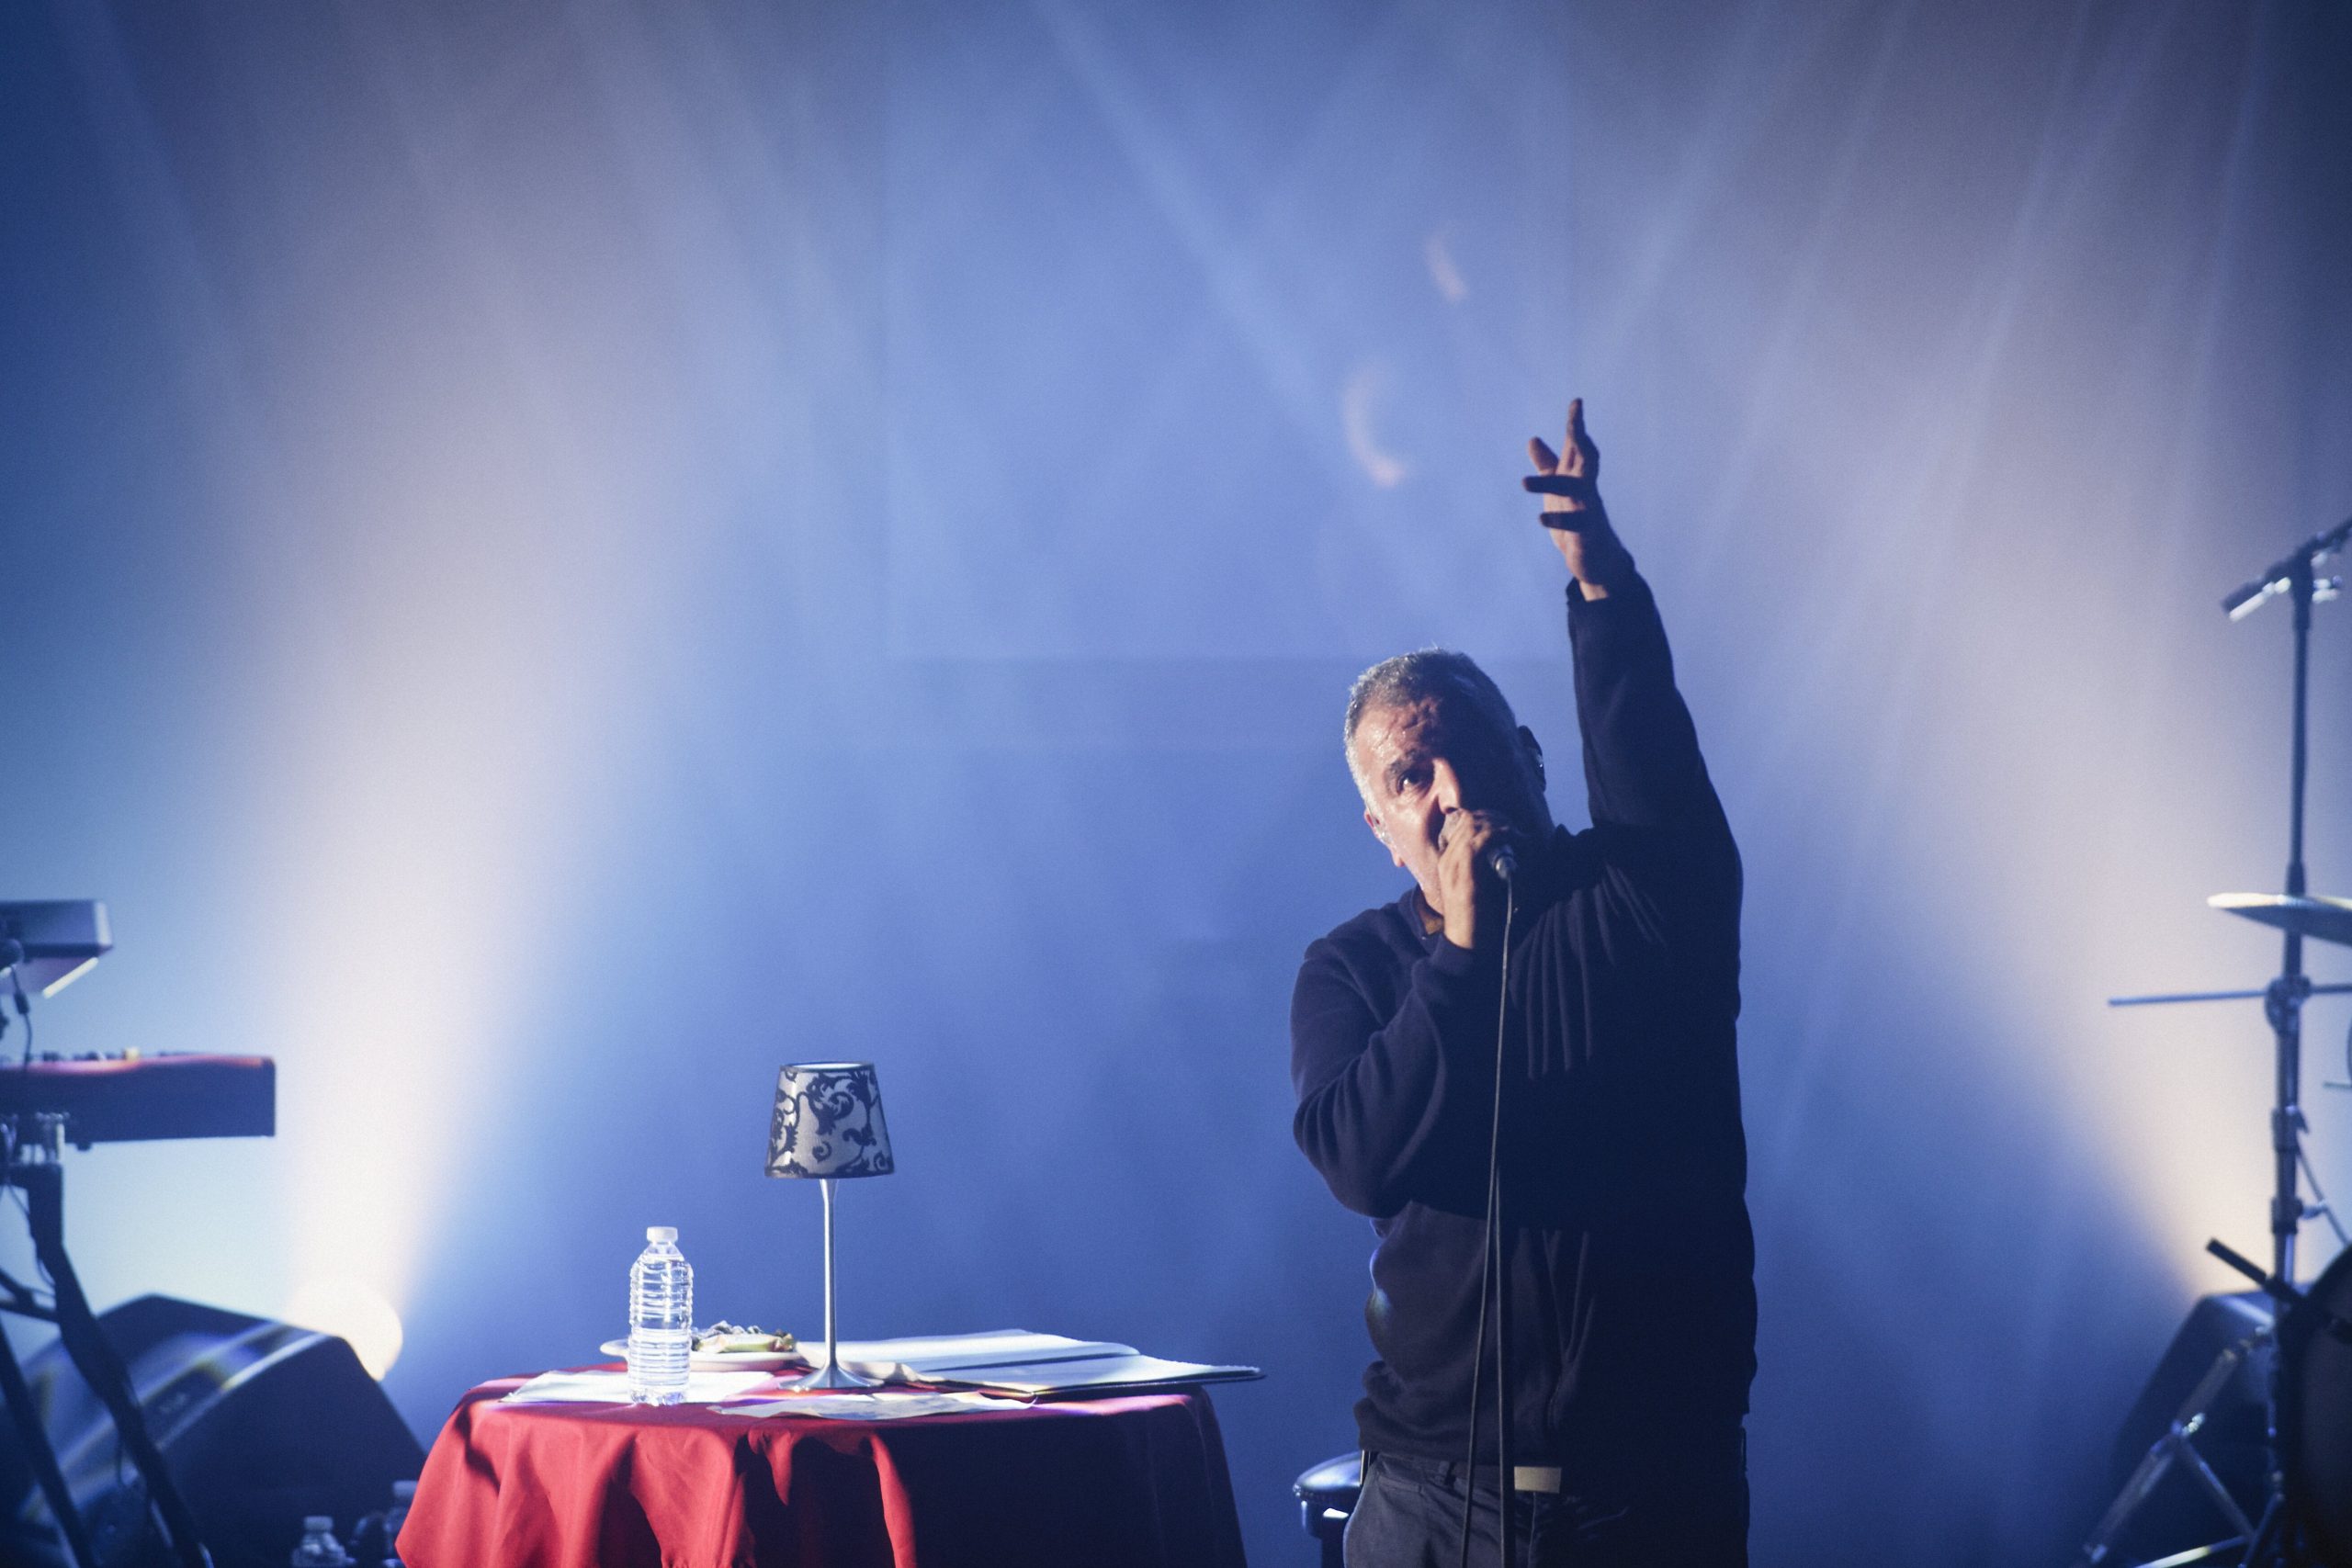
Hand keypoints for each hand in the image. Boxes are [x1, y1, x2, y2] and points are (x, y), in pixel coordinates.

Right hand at [1435, 809, 1514, 950]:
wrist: (1467, 948)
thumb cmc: (1478, 921)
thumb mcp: (1481, 889)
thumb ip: (1486, 871)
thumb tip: (1509, 856)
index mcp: (1448, 861)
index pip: (1464, 823)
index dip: (1488, 818)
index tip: (1510, 827)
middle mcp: (1447, 859)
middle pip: (1470, 819)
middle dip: (1498, 817)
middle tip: (1517, 829)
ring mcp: (1453, 866)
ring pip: (1475, 825)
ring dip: (1502, 824)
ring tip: (1519, 835)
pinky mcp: (1465, 875)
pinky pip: (1481, 840)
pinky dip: (1502, 834)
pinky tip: (1516, 839)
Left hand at [1524, 397, 1631, 597]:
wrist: (1597, 558)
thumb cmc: (1577, 519)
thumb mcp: (1558, 489)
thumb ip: (1548, 465)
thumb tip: (1533, 439)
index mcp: (1578, 476)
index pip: (1578, 445)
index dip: (1577, 424)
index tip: (1577, 402)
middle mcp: (1587, 488)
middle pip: (1587, 459)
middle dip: (1581, 441)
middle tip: (1576, 426)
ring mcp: (1589, 509)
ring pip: (1575, 491)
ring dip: (1549, 485)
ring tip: (1523, 483)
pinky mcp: (1587, 533)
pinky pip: (1574, 524)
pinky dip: (1558, 521)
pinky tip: (1541, 519)